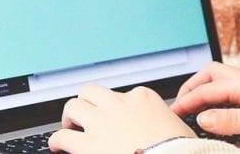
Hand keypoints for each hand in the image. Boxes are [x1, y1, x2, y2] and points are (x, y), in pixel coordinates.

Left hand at [49, 83, 195, 152]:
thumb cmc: (181, 151)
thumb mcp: (177, 128)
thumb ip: (163, 123)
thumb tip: (164, 130)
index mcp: (143, 99)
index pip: (123, 95)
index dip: (117, 108)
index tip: (115, 118)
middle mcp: (119, 105)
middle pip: (92, 92)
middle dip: (86, 102)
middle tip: (85, 116)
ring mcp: (102, 122)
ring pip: (74, 106)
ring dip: (70, 117)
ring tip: (69, 127)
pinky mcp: (88, 145)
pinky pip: (62, 136)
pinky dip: (57, 141)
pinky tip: (58, 147)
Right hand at [171, 62, 239, 141]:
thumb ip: (233, 119)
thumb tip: (203, 117)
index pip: (209, 88)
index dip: (188, 99)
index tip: (175, 112)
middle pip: (213, 74)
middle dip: (194, 85)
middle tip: (181, 104)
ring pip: (223, 82)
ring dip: (206, 91)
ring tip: (195, 108)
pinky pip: (234, 93)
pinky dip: (219, 100)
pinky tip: (219, 115)